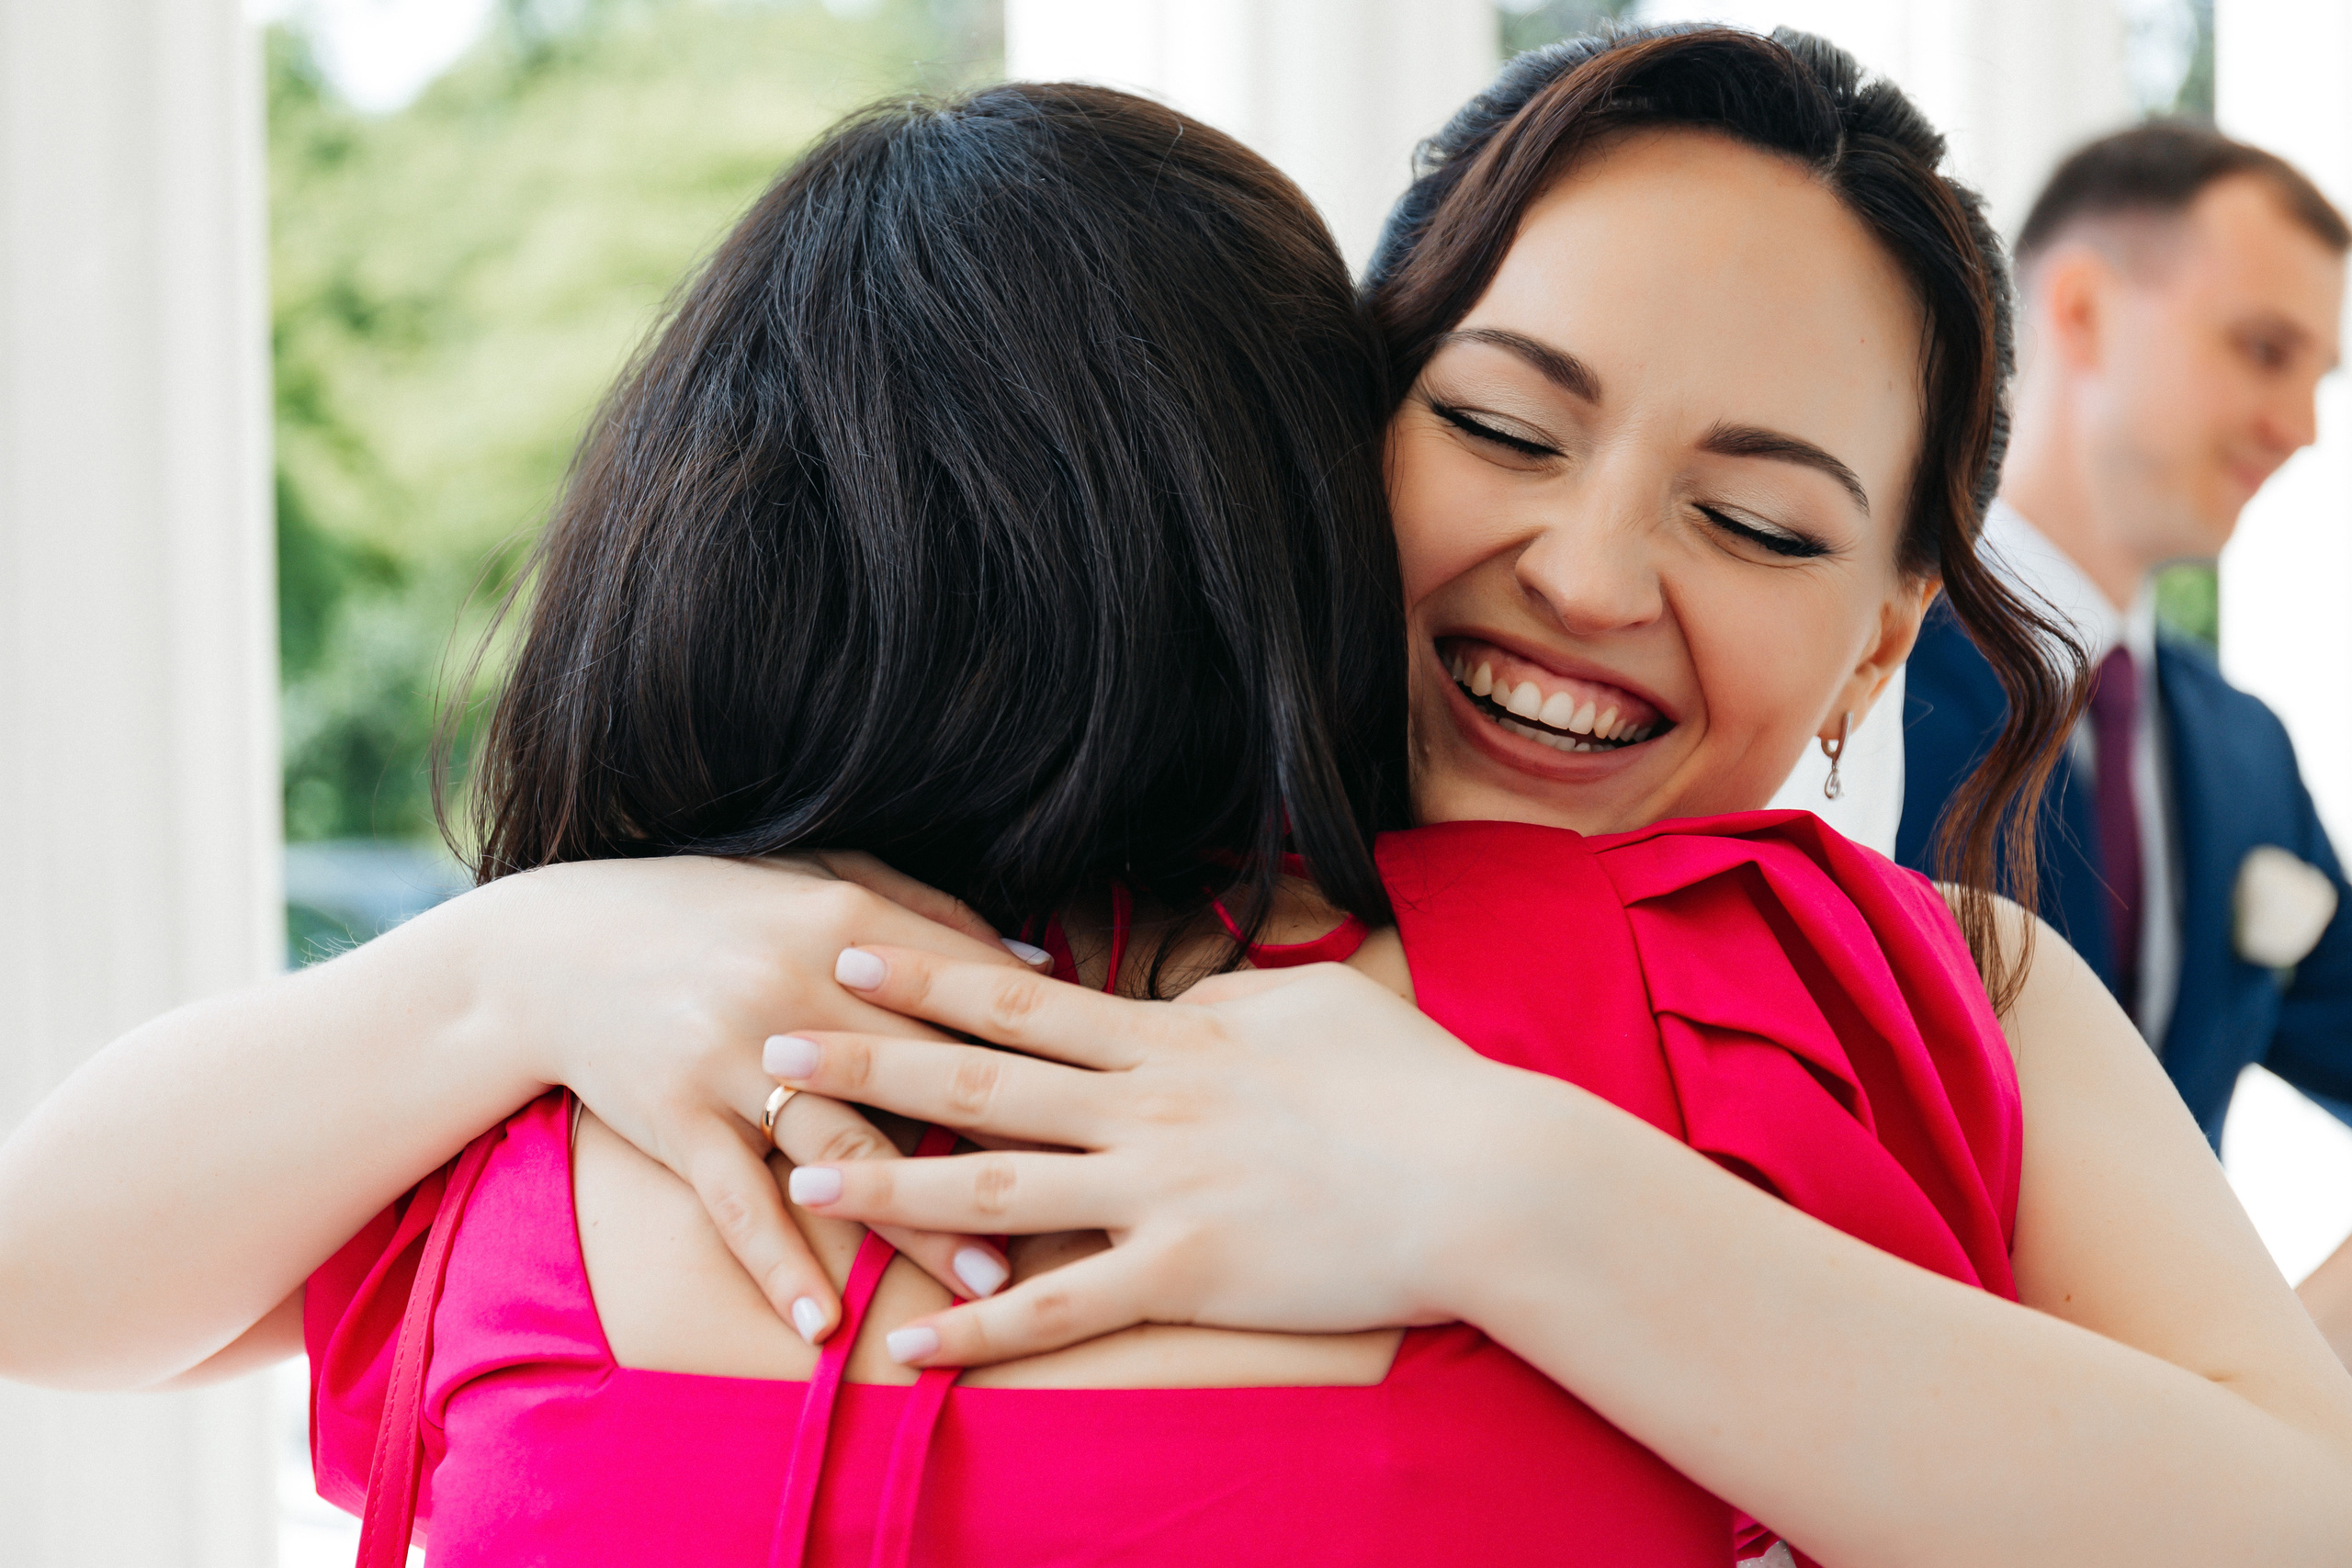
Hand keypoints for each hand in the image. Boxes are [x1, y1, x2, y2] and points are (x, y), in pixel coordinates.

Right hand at [447, 852, 1042, 1338]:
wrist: (558, 947)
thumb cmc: (713, 910)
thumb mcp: (819, 878)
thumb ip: (931, 915)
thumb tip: (1044, 961)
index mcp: (844, 920)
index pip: (967, 991)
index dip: (1044, 1049)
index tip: (1115, 1105)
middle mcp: (796, 989)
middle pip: (927, 1081)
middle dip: (1008, 1150)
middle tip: (1086, 1217)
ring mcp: (733, 1058)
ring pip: (848, 1152)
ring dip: (920, 1226)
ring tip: (987, 1287)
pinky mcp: (677, 1118)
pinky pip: (738, 1204)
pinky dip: (781, 1267)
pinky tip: (824, 1327)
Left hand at [769, 945, 1522, 1364]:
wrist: (1486, 1176)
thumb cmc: (1414, 1084)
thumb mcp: (1315, 1007)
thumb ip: (1232, 998)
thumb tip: (1186, 999)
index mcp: (1173, 1038)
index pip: (1022, 1001)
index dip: (927, 972)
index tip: (847, 948)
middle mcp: (1147, 1106)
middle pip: (978, 1081)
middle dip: (867, 1061)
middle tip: (770, 1046)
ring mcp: (1162, 1192)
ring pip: (996, 1187)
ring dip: (892, 1183)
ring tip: (802, 1178)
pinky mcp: (1189, 1276)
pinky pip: (1062, 1307)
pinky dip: (980, 1325)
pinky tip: (909, 1340)